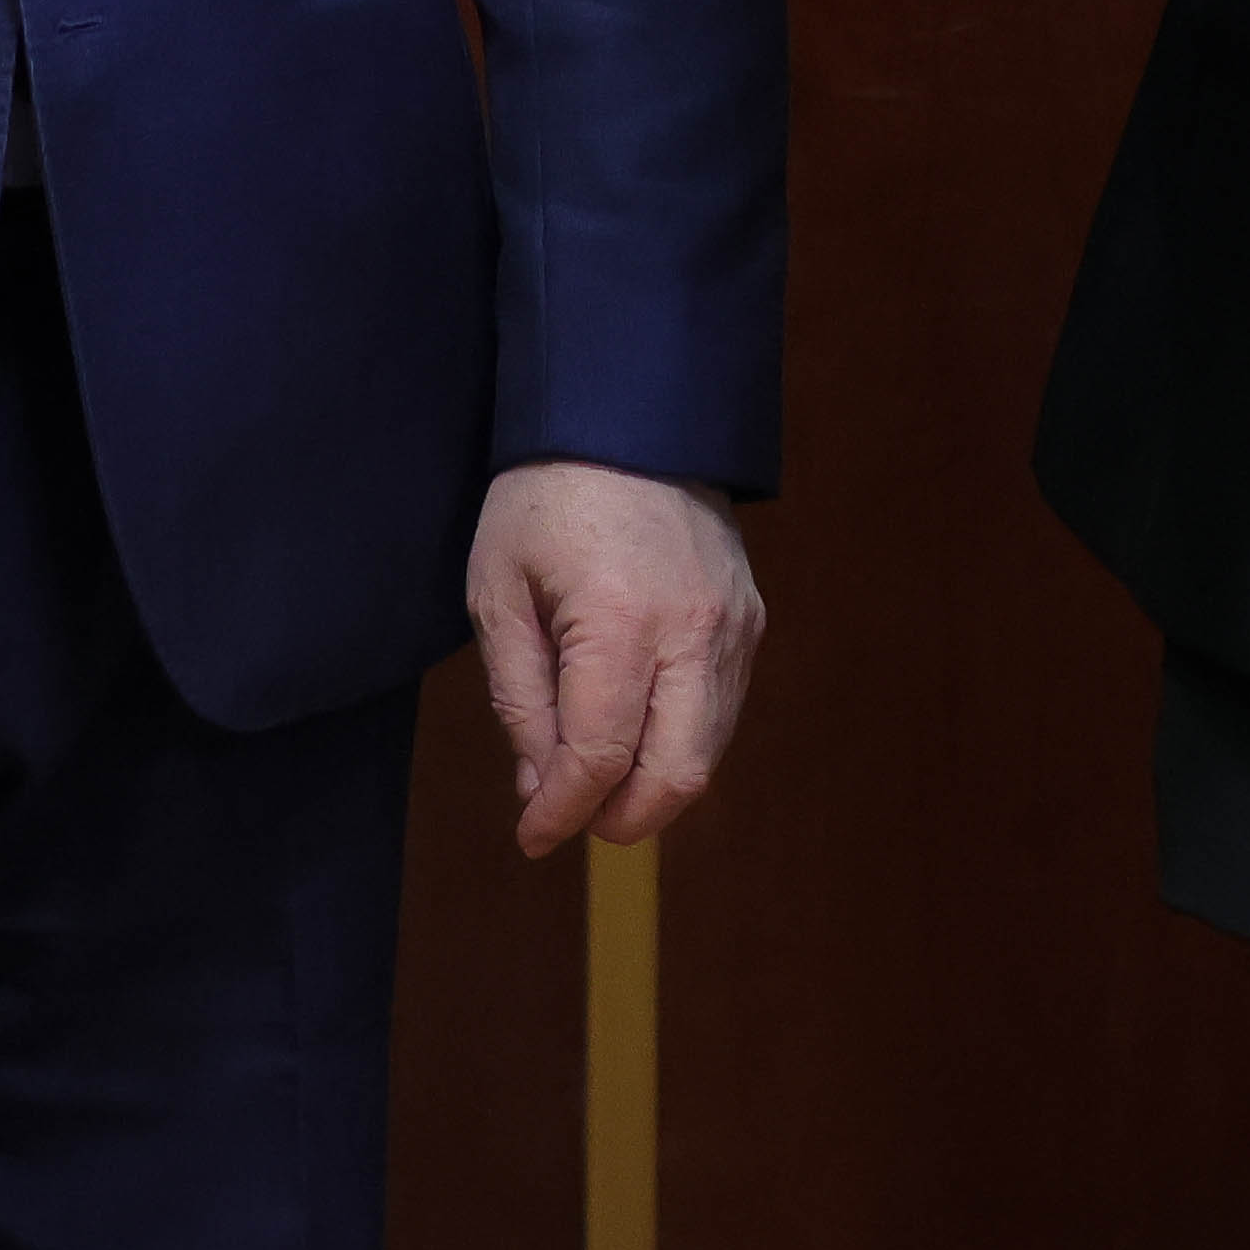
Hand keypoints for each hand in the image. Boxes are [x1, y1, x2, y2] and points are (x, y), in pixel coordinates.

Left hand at [468, 460, 763, 858]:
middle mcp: (693, 631)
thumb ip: (520, 697)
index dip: (563, 811)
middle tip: (571, 819)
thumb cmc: (545, 497)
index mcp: (620, 621)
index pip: (600, 757)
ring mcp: (733, 625)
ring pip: (707, 751)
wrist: (629, 412)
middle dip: (621, 820)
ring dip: (653, 786)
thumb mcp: (499, 590)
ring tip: (595, 778)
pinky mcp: (750, 618)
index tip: (531, 836)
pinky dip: (680, 741)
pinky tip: (634, 728)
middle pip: (676, 774)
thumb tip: (540, 786)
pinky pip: (722, 709)